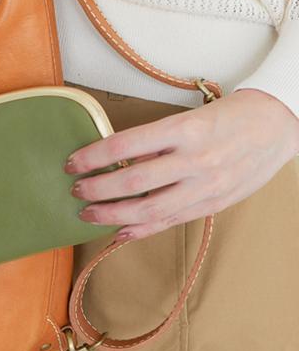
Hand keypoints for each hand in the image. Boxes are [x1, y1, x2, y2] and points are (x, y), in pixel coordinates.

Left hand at [66, 88, 298, 241]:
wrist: (276, 126)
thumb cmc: (228, 116)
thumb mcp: (188, 117)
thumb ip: (154, 140)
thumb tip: (113, 157)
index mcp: (183, 130)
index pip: (124, 146)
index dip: (92, 156)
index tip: (73, 162)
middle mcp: (194, 160)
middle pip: (132, 182)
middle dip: (96, 190)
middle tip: (75, 190)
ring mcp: (204, 187)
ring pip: (148, 210)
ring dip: (112, 215)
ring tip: (88, 214)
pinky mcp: (212, 205)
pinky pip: (170, 222)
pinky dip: (141, 231)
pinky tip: (119, 233)